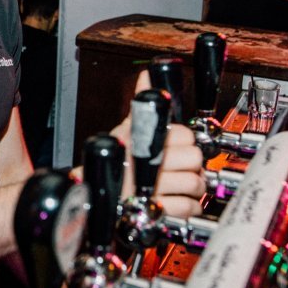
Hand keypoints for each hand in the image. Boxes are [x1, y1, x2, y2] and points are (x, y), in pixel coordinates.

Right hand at [109, 71, 205, 218]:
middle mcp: (145, 164)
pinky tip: (181, 203)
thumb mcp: (124, 131)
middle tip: (186, 168)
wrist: (92, 199)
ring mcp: (149, 190)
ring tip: (185, 186)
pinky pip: (187, 207)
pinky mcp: (153, 212)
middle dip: (194, 165)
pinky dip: (190, 207)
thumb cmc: (113, 165)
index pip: (184, 134)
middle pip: (193, 158)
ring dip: (195, 188)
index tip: (180, 147)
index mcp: (141, 140)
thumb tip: (146, 75)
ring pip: (194, 183)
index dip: (186, 142)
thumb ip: (140, 103)